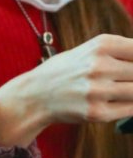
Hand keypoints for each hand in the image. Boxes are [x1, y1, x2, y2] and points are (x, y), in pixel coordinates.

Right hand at [0, 33, 132, 147]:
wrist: (35, 95)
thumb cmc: (65, 71)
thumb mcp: (89, 50)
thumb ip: (121, 52)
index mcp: (101, 45)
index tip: (130, 67)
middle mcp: (99, 66)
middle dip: (132, 77)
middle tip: (120, 80)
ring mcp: (98, 91)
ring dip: (131, 92)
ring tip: (118, 89)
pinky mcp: (97, 112)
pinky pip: (130, 110)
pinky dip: (129, 106)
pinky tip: (118, 102)